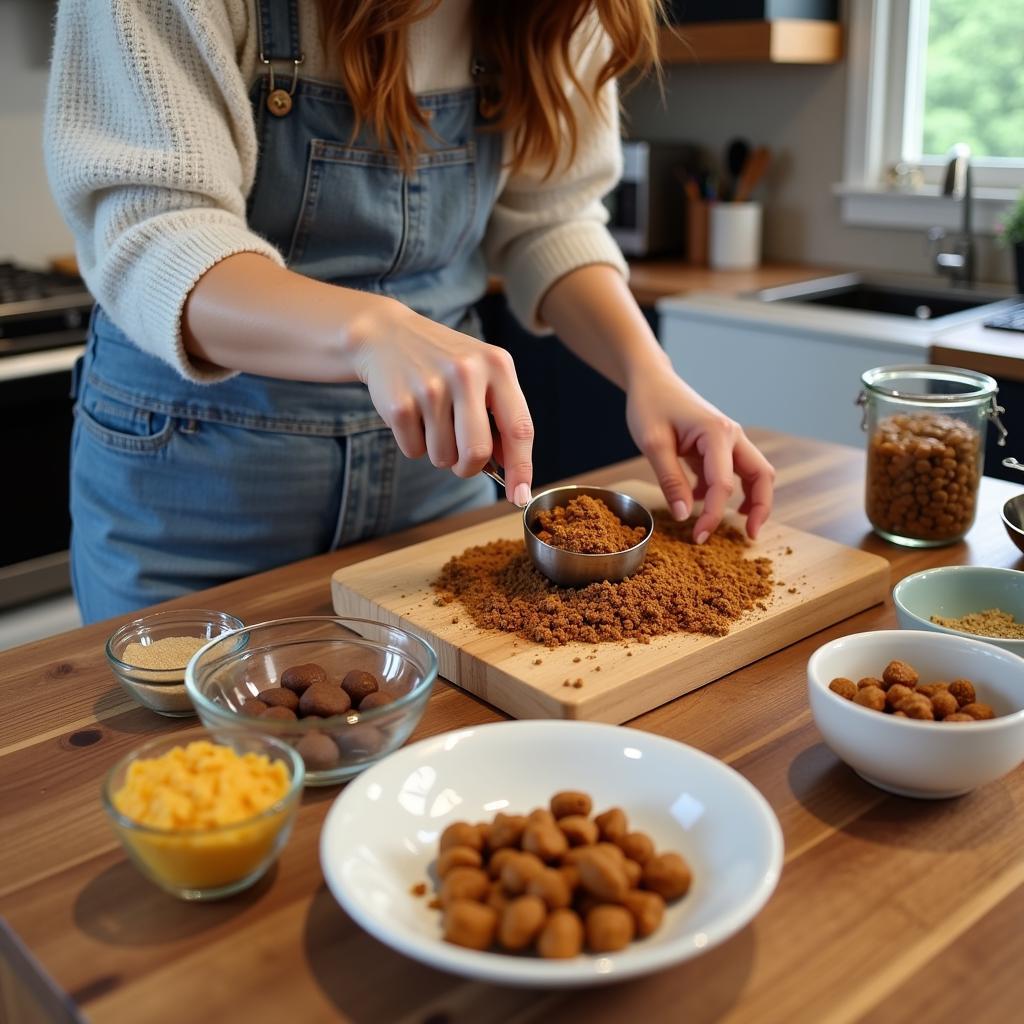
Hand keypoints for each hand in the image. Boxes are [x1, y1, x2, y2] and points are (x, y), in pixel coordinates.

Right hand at [349, 297, 533, 505]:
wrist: (386, 336)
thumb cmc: (444, 364)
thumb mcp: (482, 374)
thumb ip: (502, 415)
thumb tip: (513, 470)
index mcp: (497, 365)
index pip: (520, 428)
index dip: (521, 468)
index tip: (521, 496)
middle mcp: (466, 373)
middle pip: (477, 452)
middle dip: (468, 467)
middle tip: (461, 459)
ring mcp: (430, 387)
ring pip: (443, 457)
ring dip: (439, 452)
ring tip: (432, 419)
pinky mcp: (399, 403)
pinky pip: (414, 451)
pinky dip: (414, 443)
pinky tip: (412, 413)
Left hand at [625, 369, 773, 541]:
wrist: (650, 380)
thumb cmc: (650, 405)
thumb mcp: (654, 444)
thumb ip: (671, 481)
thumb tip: (686, 516)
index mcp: (717, 433)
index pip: (724, 485)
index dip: (713, 516)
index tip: (698, 537)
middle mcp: (732, 435)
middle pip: (761, 476)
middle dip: (760, 508)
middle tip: (750, 536)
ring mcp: (729, 440)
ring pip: (754, 474)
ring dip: (750, 500)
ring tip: (736, 526)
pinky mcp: (719, 446)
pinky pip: (732, 472)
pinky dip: (723, 491)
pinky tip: (700, 500)